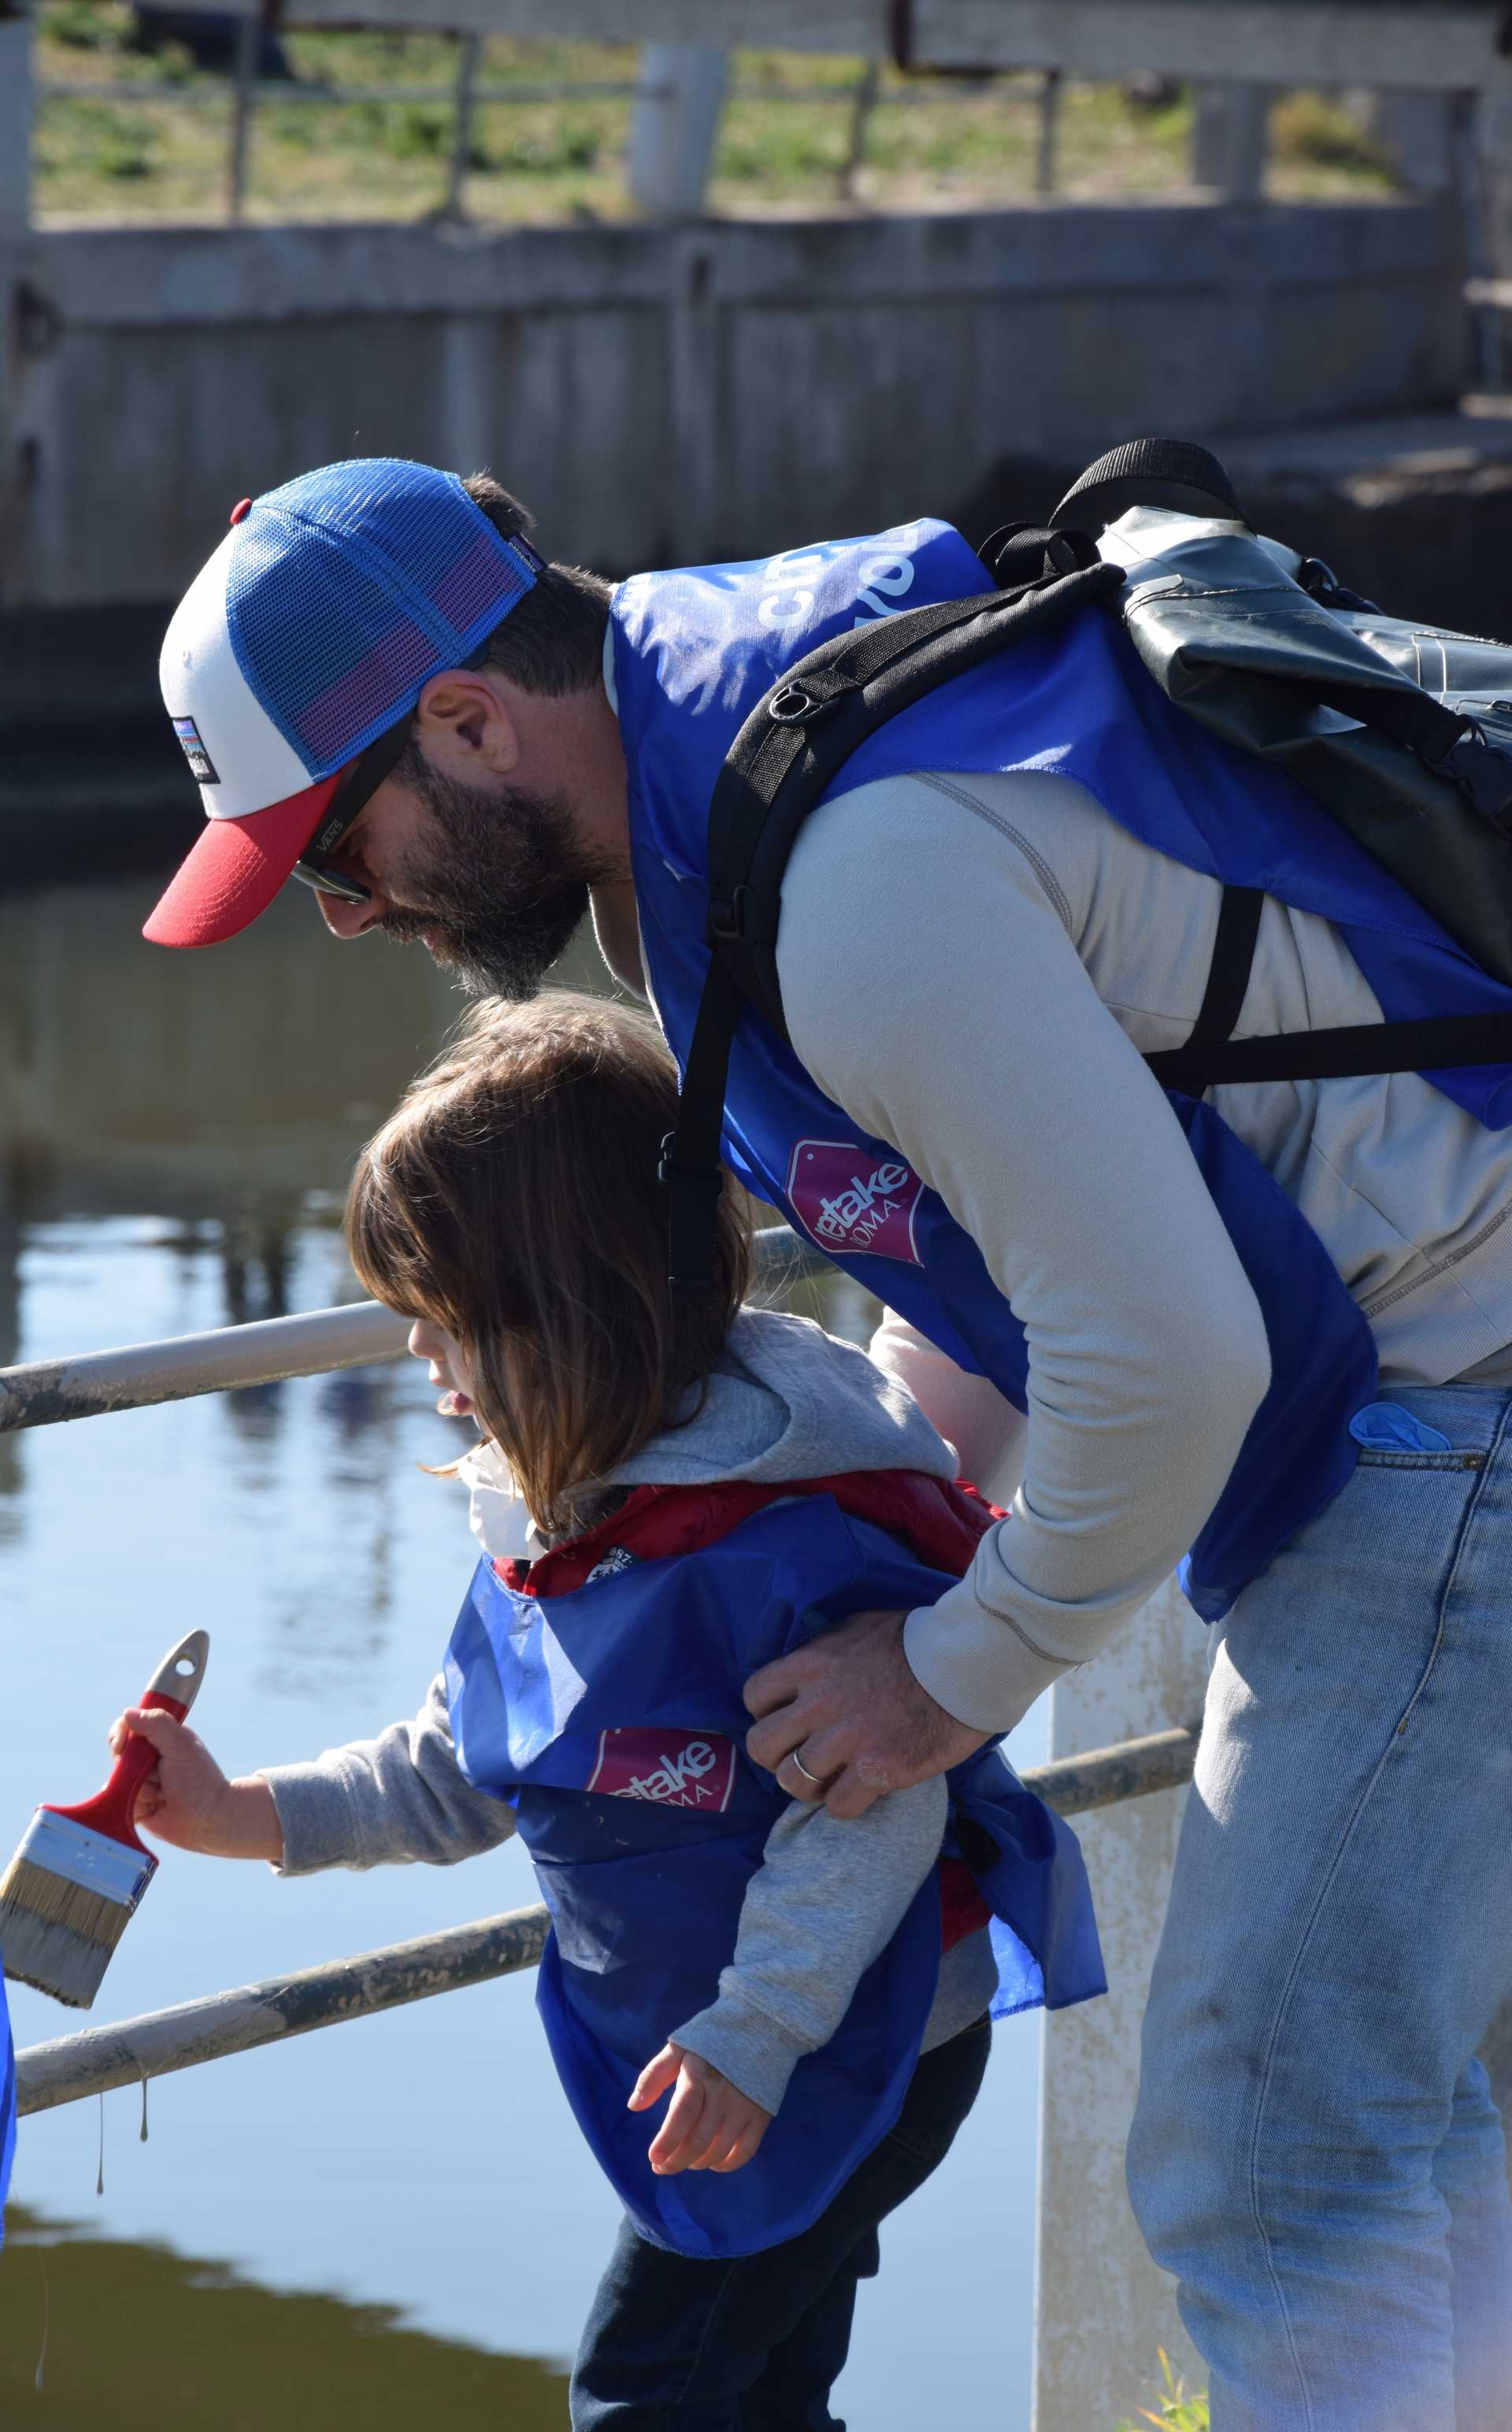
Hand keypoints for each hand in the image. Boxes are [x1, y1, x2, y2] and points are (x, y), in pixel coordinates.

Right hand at [107, 1709, 283, 1861]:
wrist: (208, 1819)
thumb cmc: (199, 1779)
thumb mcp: (181, 1745)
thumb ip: (158, 1725)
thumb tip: (127, 1713)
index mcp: (159, 1739)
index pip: (127, 1728)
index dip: (120, 1736)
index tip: (121, 1746)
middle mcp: (146, 1759)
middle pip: (118, 1757)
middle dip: (133, 1770)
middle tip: (159, 1777)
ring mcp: (139, 1783)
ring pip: (117, 1782)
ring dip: (139, 1791)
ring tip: (162, 1795)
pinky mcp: (134, 1806)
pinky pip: (119, 1804)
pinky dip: (135, 1807)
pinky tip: (155, 1808)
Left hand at [628, 2043, 771, 2174]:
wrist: (759, 2027)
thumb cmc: (711, 2040)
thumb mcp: (678, 2048)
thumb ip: (654, 2076)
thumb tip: (633, 2106)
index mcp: (699, 2076)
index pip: (683, 2114)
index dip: (667, 2140)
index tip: (653, 2158)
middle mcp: (723, 2095)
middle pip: (699, 2140)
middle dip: (675, 2161)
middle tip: (661, 2166)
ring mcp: (744, 2108)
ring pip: (718, 2151)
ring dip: (696, 2164)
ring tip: (683, 2160)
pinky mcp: (760, 2116)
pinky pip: (745, 2151)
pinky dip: (726, 2164)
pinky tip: (711, 2161)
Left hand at [743, 1607, 988, 1818]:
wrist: (968, 1664)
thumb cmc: (918, 1640)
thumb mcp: (858, 1628)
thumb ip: (824, 1651)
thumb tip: (804, 1670)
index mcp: (811, 1663)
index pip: (754, 1697)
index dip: (768, 1714)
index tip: (790, 1721)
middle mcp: (820, 1702)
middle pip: (762, 1746)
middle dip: (778, 1756)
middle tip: (803, 1757)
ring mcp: (847, 1739)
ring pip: (793, 1781)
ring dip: (811, 1785)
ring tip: (833, 1779)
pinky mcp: (877, 1769)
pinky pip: (837, 1806)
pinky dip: (846, 1804)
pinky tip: (863, 1790)